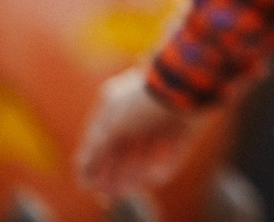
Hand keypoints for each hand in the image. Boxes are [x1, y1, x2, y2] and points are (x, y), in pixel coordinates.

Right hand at [74, 69, 200, 199]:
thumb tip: (84, 169)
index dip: (92, 162)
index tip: (90, 185)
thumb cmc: (144, 101)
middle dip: (115, 170)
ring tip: (129, 190)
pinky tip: (157, 178)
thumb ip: (97, 149)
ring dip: (136, 171)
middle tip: (112, 193)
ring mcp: (163, 115)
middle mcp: (139, 108)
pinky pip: (174, 148)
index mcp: (116, 102)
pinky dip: (165, 164)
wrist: (188, 82)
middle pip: (124, 144)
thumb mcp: (113, 127)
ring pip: (147, 149)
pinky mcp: (186, 123)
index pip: (99, 136)